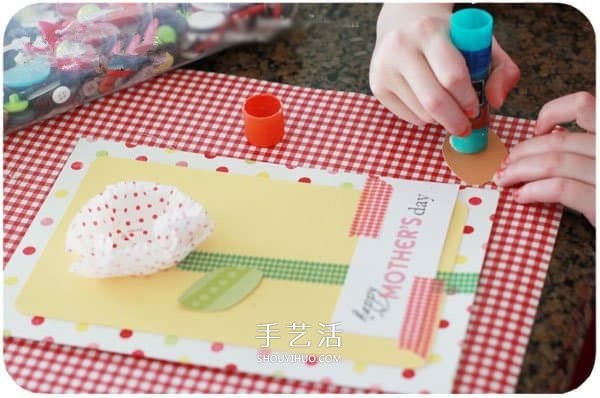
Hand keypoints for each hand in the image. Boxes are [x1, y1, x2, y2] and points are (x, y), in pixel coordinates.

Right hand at [369, 4, 520, 135]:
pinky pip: (408, 117)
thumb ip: (501, 69)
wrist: (403, 23)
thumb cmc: (446, 37)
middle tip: (465, 128)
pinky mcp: (377, 86)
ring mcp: (385, 68)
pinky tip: (428, 105)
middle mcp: (401, 48)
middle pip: (433, 101)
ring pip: (421, 114)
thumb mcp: (479, 42)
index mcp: (429, 32)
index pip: (452, 76)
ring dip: (440, 120)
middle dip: (454, 121)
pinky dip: (424, 119)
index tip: (475, 109)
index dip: (468, 99)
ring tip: (448, 109)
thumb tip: (496, 102)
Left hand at [493, 92, 595, 224]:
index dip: (553, 112)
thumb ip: (586, 150)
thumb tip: (546, 139)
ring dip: (520, 170)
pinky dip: (534, 190)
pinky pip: (561, 188)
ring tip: (506, 180)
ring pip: (555, 162)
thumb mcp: (597, 166)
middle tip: (507, 165)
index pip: (584, 105)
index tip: (538, 129)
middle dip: (523, 152)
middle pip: (559, 141)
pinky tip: (522, 196)